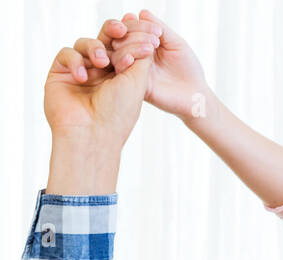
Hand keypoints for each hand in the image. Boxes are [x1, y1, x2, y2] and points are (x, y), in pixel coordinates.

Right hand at [46, 22, 154, 146]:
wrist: (92, 134)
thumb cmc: (118, 113)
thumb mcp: (137, 83)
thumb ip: (140, 57)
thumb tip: (146, 38)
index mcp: (122, 76)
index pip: (126, 48)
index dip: (133, 38)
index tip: (143, 34)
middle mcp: (101, 73)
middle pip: (106, 41)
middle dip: (114, 32)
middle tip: (120, 28)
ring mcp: (81, 71)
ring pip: (86, 43)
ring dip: (95, 48)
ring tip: (101, 62)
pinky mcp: (61, 72)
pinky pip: (67, 53)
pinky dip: (75, 61)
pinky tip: (83, 77)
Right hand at [104, 10, 210, 119]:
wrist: (196, 94)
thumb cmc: (188, 68)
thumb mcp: (176, 43)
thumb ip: (159, 28)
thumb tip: (142, 12)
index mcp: (142, 42)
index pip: (128, 27)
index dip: (137, 24)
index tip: (158, 31)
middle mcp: (134, 54)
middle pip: (119, 36)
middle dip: (134, 33)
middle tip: (155, 41)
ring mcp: (132, 68)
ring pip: (117, 50)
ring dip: (131, 45)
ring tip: (151, 48)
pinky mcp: (133, 83)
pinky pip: (120, 69)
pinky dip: (124, 60)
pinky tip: (137, 58)